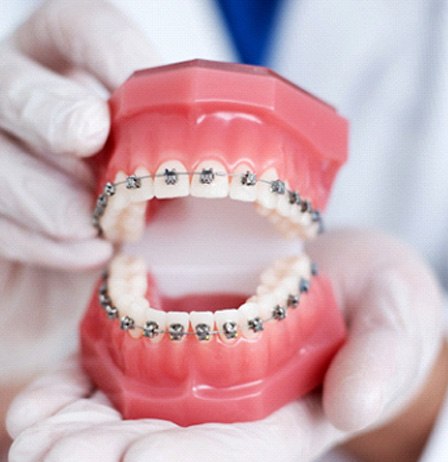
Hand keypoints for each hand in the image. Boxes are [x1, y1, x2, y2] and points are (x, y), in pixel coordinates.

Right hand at [0, 0, 158, 445]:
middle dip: (48, 107)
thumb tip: (270, 175)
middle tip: (88, 135)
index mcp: (82, 82)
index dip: (105, 48)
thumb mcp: (185, 193)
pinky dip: (33, 239)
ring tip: (98, 232)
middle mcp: (33, 111)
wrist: (97, 293)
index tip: (133, 85)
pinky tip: (81, 256)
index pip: (81, 33)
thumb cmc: (155, 234)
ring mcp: (3, 161)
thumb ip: (201, 168)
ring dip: (43, 191)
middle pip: (14, 82)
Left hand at [7, 229, 444, 461]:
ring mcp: (203, 375)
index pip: (241, 454)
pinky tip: (40, 395)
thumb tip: (358, 408)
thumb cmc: (385, 302)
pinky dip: (78, 382)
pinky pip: (122, 365)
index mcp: (293, 417)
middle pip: (171, 443)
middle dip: (108, 458)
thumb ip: (385, 359)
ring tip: (26, 433)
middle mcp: (238, 409)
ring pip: (133, 412)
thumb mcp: (400, 321)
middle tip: (46, 461)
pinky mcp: (182, 336)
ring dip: (76, 426)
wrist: (353, 274)